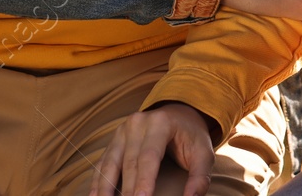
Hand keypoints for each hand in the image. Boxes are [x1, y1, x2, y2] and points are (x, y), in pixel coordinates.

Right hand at [90, 102, 213, 195]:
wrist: (178, 112)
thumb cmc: (191, 135)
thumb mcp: (204, 152)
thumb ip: (200, 177)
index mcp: (160, 123)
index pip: (149, 157)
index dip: (144, 181)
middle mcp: (138, 123)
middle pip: (129, 163)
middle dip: (127, 192)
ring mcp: (123, 130)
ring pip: (110, 163)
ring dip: (106, 188)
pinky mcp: (115, 138)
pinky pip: (103, 162)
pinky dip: (98, 181)